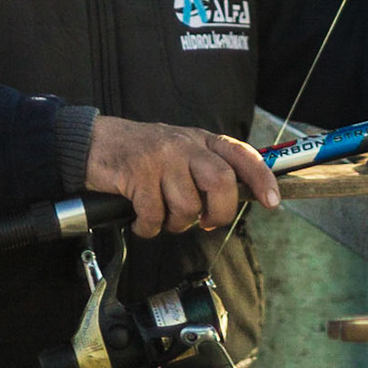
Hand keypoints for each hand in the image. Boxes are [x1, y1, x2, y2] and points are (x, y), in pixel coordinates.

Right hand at [84, 115, 277, 237]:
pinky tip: (140, 220)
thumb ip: (205, 170)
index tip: (273, 201)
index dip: (261, 178)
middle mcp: (186, 146)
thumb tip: (229, 203)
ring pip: (187, 205)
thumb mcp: (181, 151)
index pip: (242, 155)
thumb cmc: (142, 154)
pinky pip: (154, 216)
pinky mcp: (138, 175)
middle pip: (221, 182)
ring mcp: (162, 158)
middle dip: (219, 212)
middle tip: (207, 222)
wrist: (95, 142)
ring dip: (176, 223)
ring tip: (162, 216)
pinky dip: (148, 228)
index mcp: (202, 140)